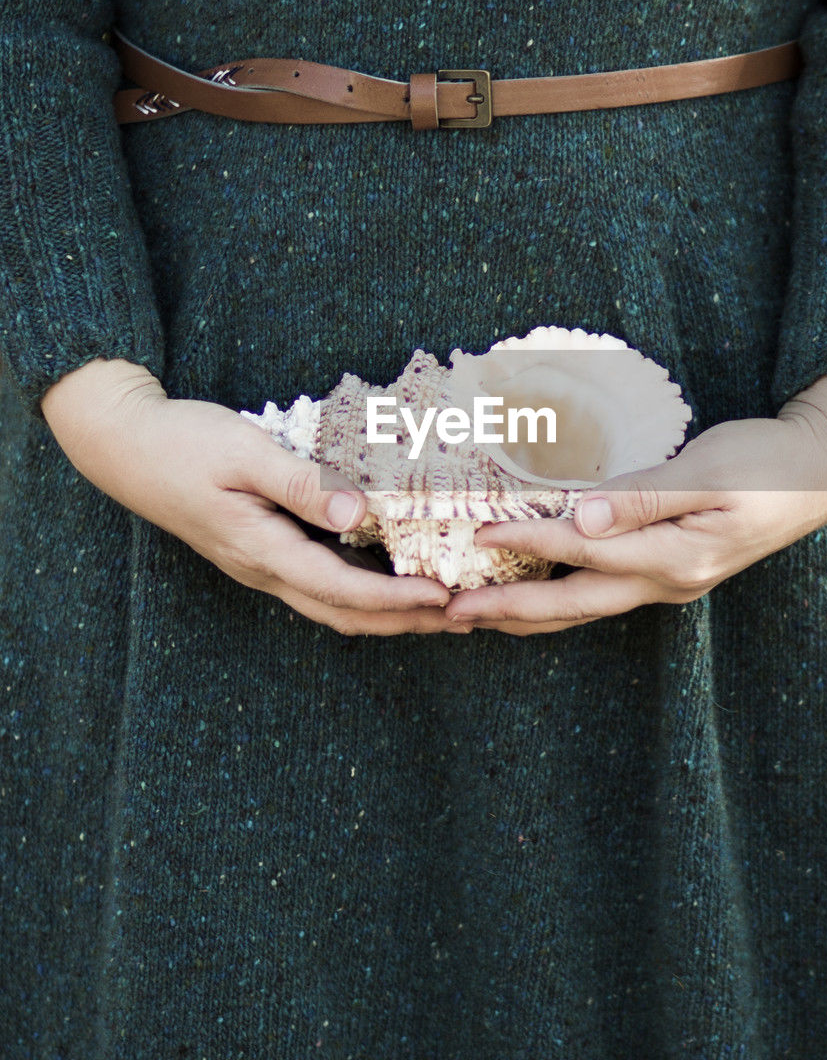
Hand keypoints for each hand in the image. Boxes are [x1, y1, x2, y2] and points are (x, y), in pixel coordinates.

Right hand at [40, 358, 461, 635]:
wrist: (125, 445)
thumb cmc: (183, 442)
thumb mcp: (244, 452)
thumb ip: (301, 485)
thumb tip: (357, 515)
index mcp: (261, 549)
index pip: (341, 588)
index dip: (395, 598)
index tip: (444, 597)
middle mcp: (264, 568)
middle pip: (344, 613)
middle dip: (404, 622)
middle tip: (463, 621)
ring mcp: (261, 564)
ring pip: (332, 604)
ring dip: (387, 613)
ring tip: (439, 611)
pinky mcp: (261, 550)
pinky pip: (320, 583)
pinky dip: (362, 589)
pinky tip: (390, 576)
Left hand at [445, 374, 826, 635]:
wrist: (818, 473)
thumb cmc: (766, 462)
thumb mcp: (709, 471)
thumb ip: (644, 498)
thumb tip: (580, 518)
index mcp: (676, 557)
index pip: (584, 551)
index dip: (526, 540)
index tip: (476, 533)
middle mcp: (669, 581)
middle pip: (574, 602)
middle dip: (509, 608)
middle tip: (450, 612)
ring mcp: (669, 583)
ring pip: (584, 606)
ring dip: (528, 611)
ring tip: (475, 614)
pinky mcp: (668, 572)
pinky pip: (600, 592)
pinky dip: (559, 595)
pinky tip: (531, 590)